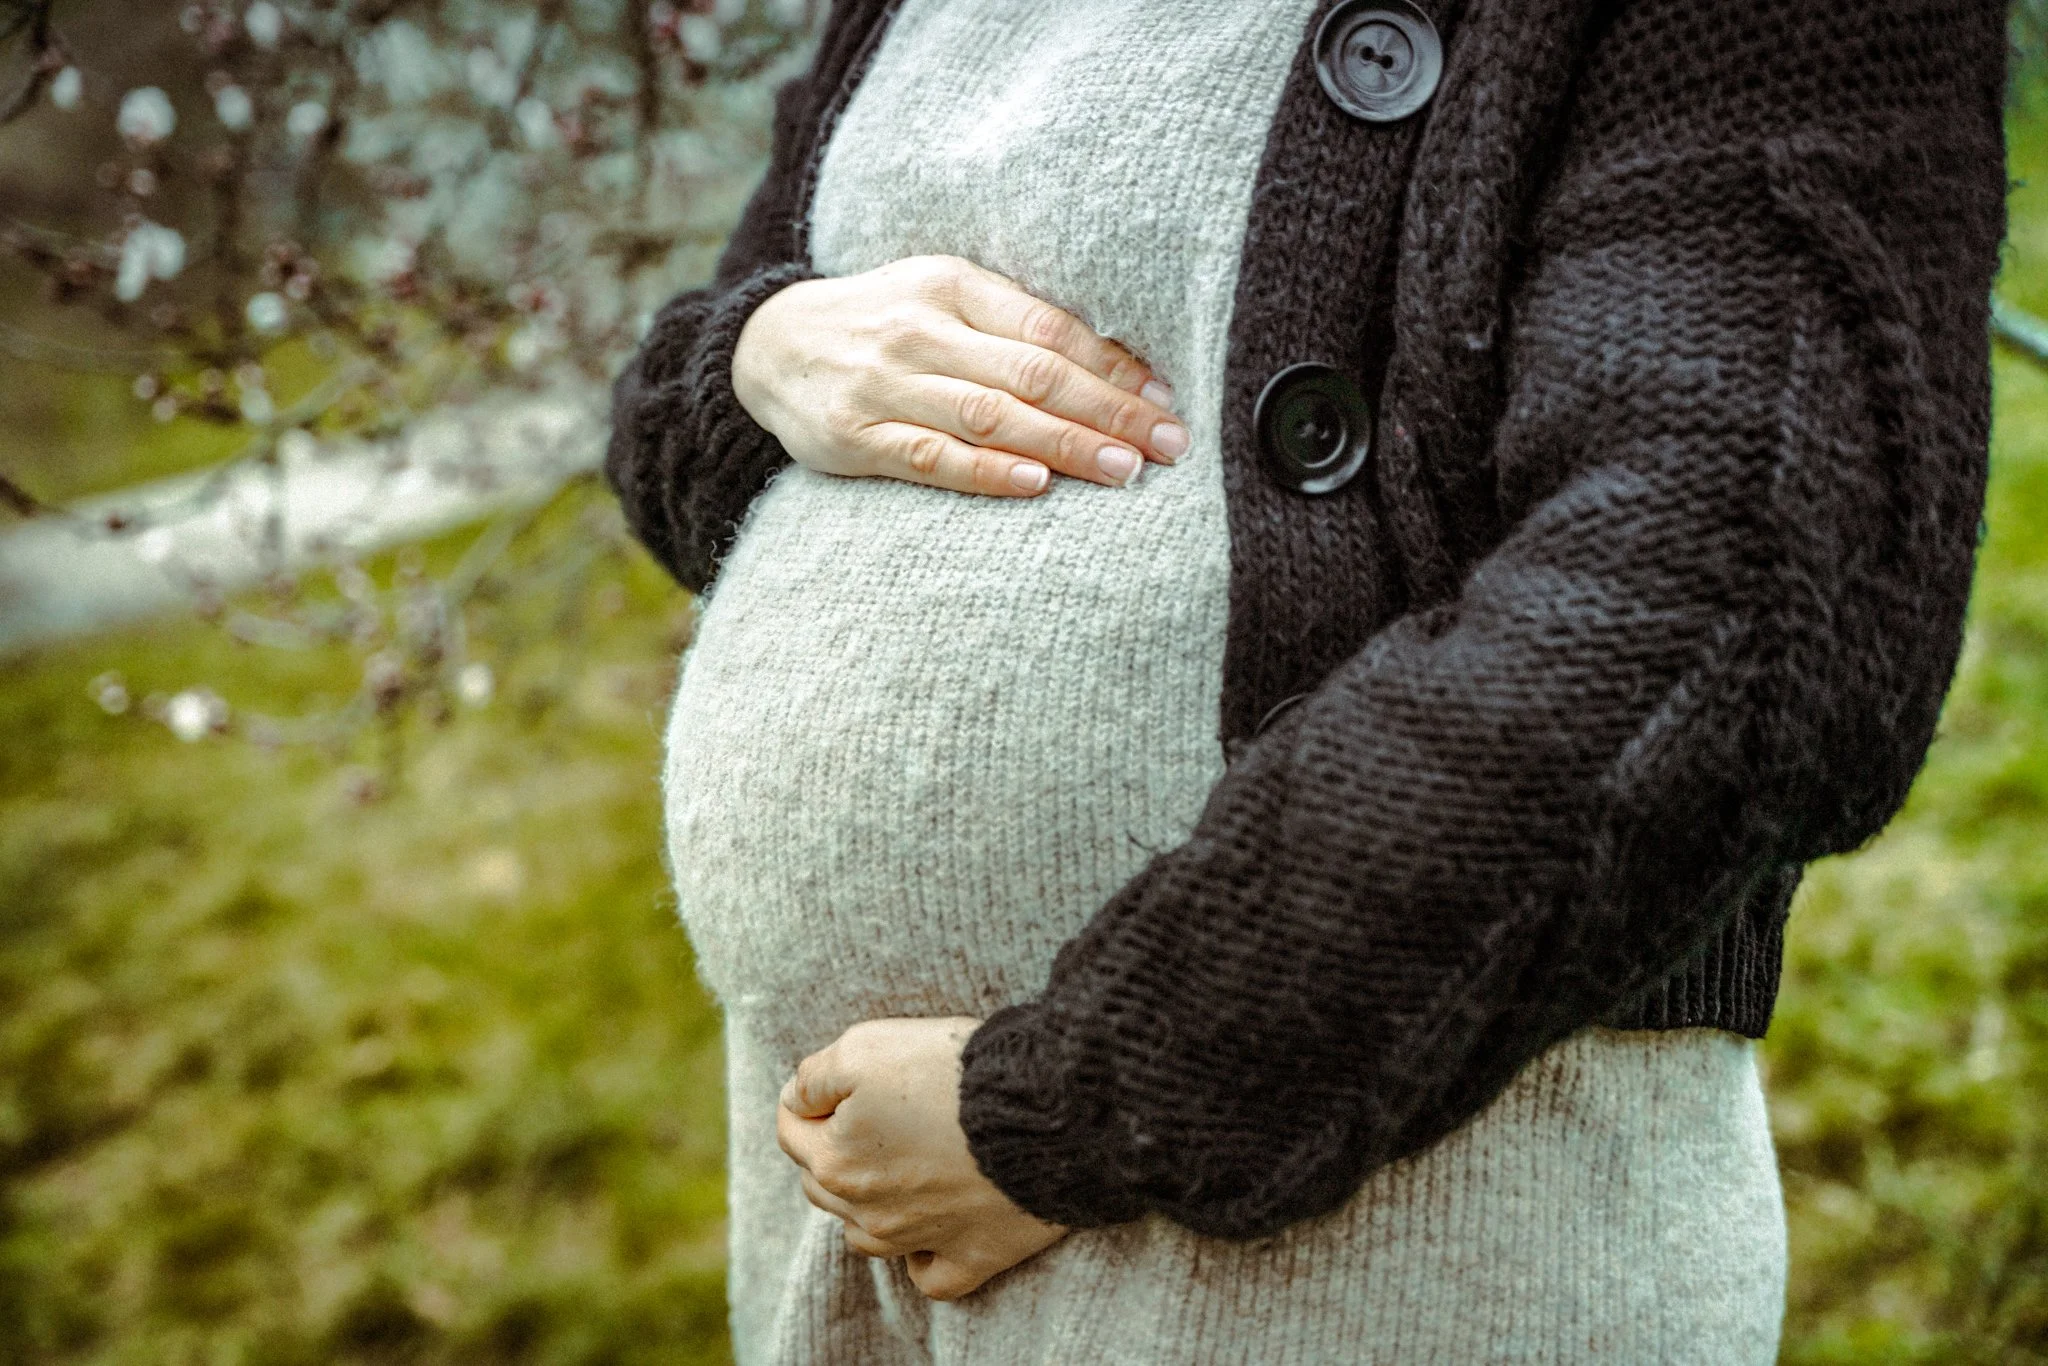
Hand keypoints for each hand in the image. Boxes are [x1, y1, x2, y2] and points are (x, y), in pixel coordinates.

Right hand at [731, 253, 1188, 496]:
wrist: (770, 344)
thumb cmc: (884, 323)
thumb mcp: (944, 297)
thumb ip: (1015, 323)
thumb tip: (1118, 364)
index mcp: (954, 286)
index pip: (1050, 328)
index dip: (1113, 366)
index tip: (1165, 400)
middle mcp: (921, 330)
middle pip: (1033, 373)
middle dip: (1108, 412)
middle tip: (1168, 445)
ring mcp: (886, 384)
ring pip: (990, 415)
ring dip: (1064, 445)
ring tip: (1123, 470)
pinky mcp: (856, 436)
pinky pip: (932, 458)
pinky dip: (987, 472)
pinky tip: (1036, 485)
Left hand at [776, 1016, 1071, 1300]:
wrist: (1041, 1111)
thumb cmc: (950, 1072)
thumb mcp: (865, 1047)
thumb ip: (816, 1076)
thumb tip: (796, 1098)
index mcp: (837, 1162)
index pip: (791, 1132)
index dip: (803, 1100)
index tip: (826, 1082)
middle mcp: (869, 1212)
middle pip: (823, 1184)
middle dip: (831, 1148)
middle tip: (861, 1114)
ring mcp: (920, 1239)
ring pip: (866, 1235)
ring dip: (866, 1205)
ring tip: (890, 1171)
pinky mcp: (973, 1255)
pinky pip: (931, 1276)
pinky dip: (922, 1259)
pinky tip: (926, 1236)